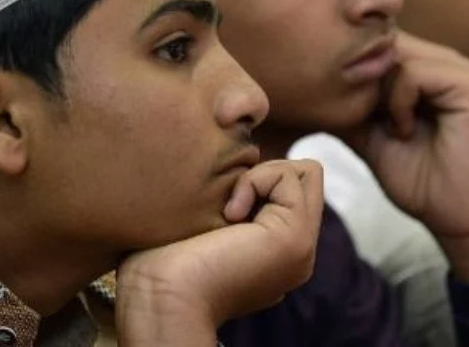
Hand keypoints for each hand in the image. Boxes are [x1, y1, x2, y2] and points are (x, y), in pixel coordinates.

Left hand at [115, 159, 323, 345]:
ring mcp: (301, 246)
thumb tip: (235, 192)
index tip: (221, 207)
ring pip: (306, 172)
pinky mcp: (295, 236)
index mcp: (276, 255)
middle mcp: (296, 253)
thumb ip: (229, 210)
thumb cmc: (161, 267)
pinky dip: (256, 179)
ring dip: (262, 174)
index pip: (291, 192)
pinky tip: (230, 215)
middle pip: (306, 178)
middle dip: (270, 169)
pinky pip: (292, 175)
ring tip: (229, 210)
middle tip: (232, 200)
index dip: (258, 180)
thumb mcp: (203, 228)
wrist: (162, 298)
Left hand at [343, 32, 468, 283]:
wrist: (451, 213)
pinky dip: (399, 103)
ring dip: (383, 95)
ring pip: (396, 53)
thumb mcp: (366, 131)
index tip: (351, 109)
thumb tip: (304, 83)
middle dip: (365, 80)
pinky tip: (405, 130)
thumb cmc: (413, 174)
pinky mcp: (468, 84)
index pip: (377, 42)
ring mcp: (458, 68)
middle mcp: (443, 59)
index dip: (355, 68)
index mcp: (424, 65)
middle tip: (368, 119)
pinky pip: (414, 73)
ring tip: (394, 129)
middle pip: (384, 42)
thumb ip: (346, 102)